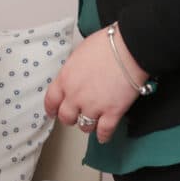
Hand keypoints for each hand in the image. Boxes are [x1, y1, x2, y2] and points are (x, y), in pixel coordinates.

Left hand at [44, 25, 147, 143]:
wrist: (129, 49)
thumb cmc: (106, 44)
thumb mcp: (79, 53)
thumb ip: (73, 70)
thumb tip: (75, 75)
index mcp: (65, 78)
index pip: (51, 100)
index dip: (51, 109)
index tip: (53, 112)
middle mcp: (76, 95)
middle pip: (66, 117)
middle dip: (70, 117)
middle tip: (76, 115)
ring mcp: (93, 106)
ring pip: (85, 126)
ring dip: (88, 124)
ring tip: (93, 120)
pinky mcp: (112, 112)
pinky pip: (104, 131)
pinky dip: (104, 135)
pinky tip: (104, 135)